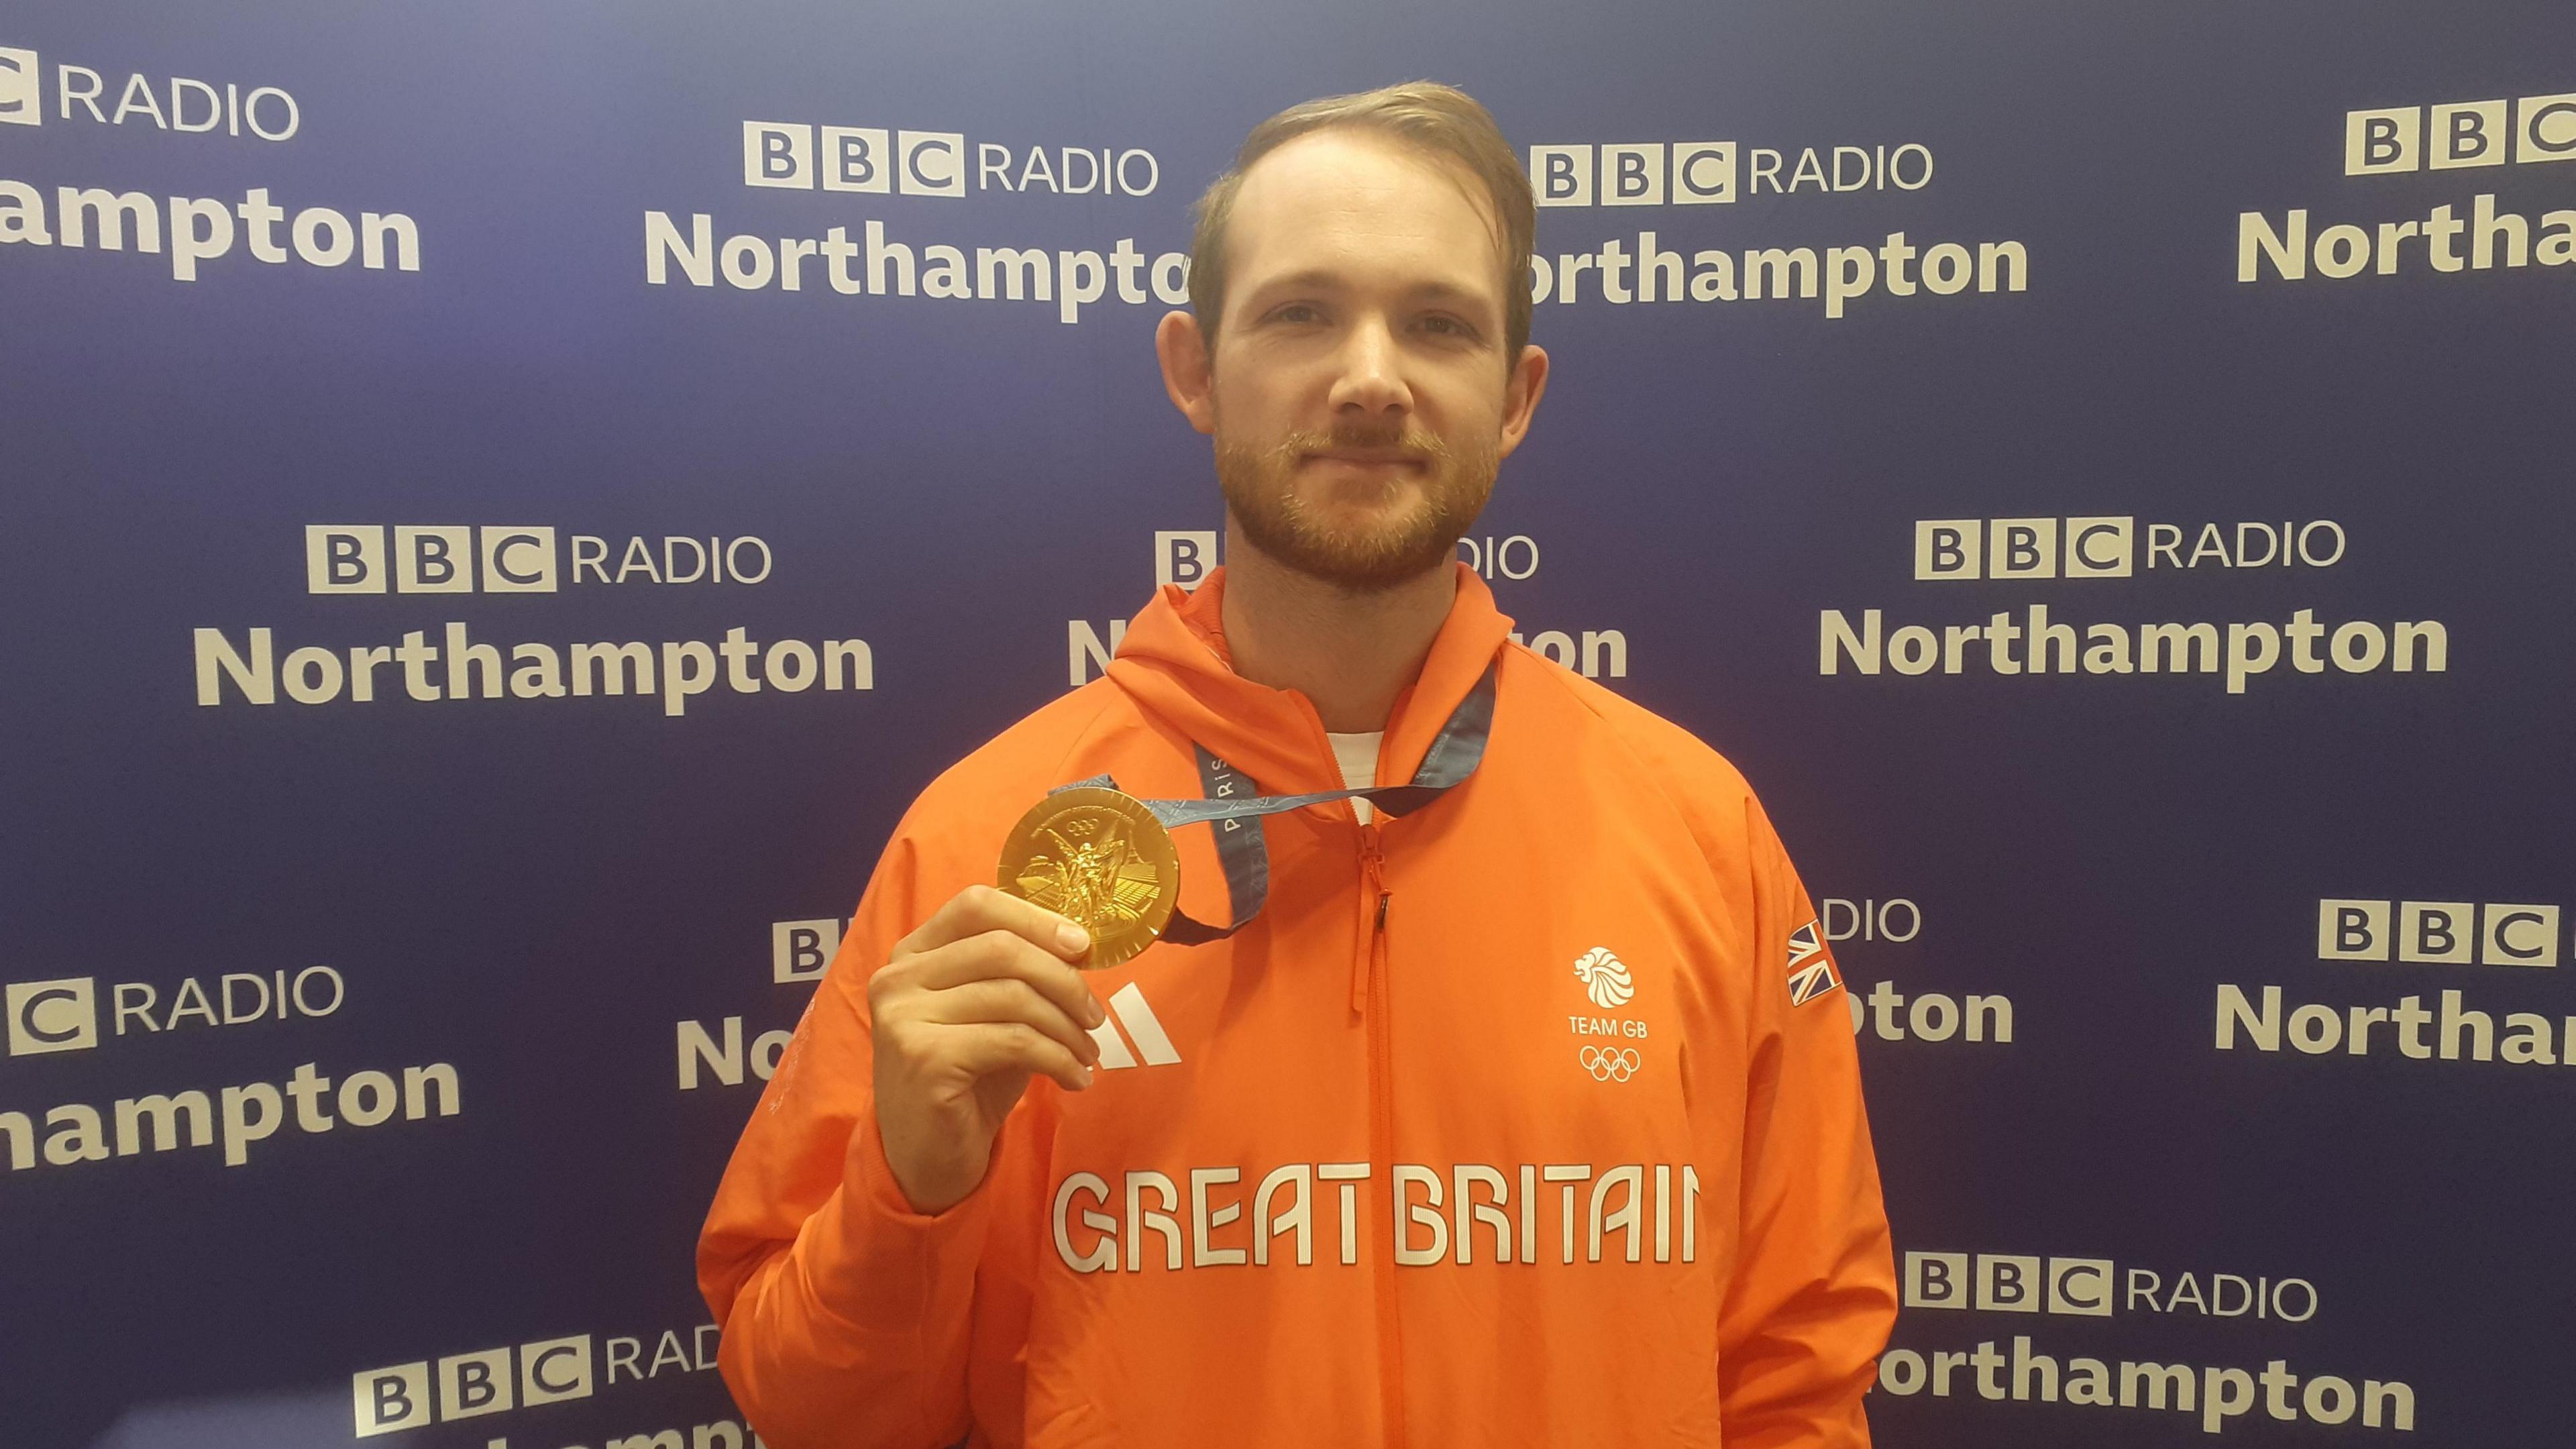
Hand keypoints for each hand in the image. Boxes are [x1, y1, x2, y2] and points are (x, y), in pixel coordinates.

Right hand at [864, 885, 1104, 1214]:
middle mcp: (898, 978)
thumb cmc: (966, 1078)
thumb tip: (1080, 943)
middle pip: (1002, 948)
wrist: (926, 1157)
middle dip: (1064, 980)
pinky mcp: (926, 1060)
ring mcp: (905, 1019)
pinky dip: (1058, 1058)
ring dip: (1067, 1027)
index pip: (976, 905)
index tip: (1082, 946)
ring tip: (1088, 1054)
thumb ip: (1017, 974)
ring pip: (1014, 996)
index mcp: (912, 954)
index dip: (1035, 918)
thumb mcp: (991, 1015)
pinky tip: (1075, 1079)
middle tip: (1096, 1016)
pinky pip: (1015, 1041)